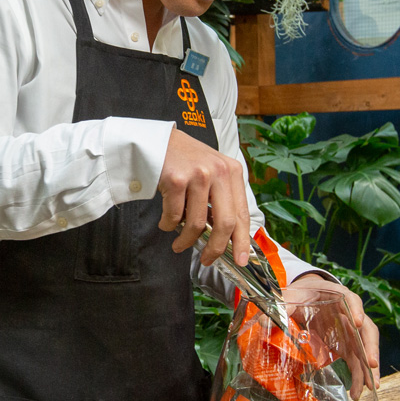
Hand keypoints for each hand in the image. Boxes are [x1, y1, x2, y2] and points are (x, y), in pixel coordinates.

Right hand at [157, 128, 249, 266]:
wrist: (157, 141)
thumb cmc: (185, 161)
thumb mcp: (212, 172)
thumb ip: (222, 198)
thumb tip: (227, 237)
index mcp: (232, 172)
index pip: (242, 213)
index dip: (242, 241)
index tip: (241, 259)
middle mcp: (219, 172)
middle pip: (225, 223)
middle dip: (216, 248)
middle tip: (207, 259)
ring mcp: (198, 175)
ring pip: (197, 224)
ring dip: (186, 240)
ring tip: (179, 244)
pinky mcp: (176, 179)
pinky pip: (174, 216)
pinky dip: (168, 225)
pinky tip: (165, 223)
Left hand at [284, 273, 380, 396]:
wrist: (306, 298)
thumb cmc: (301, 294)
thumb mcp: (290, 297)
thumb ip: (280, 309)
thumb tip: (262, 323)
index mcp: (338, 295)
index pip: (352, 300)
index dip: (357, 310)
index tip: (358, 323)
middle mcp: (350, 313)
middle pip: (367, 329)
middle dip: (370, 347)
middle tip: (372, 364)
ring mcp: (351, 331)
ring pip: (365, 348)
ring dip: (369, 368)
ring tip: (371, 387)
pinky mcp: (347, 344)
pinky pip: (357, 360)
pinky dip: (359, 375)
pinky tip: (358, 391)